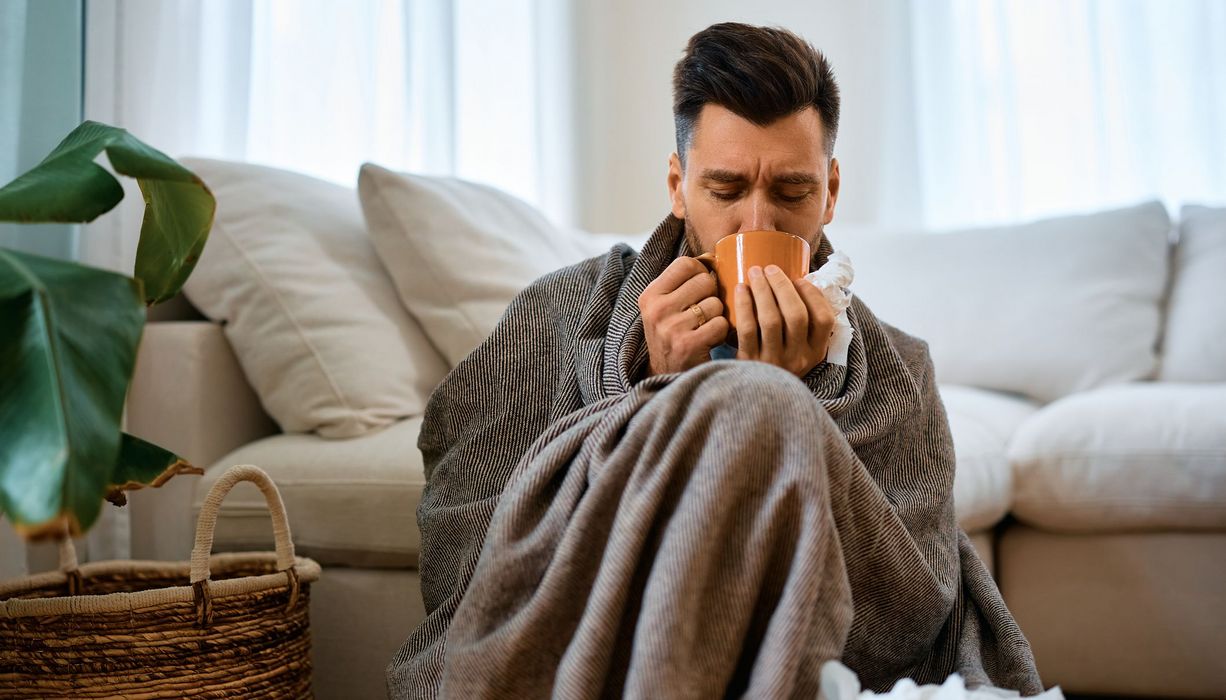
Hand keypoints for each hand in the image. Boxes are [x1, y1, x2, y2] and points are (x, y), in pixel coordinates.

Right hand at [639, 257, 730, 375]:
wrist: (665, 377)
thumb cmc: (671, 335)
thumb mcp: (663, 307)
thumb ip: (679, 284)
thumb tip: (712, 257)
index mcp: (649, 295)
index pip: (685, 264)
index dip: (700, 272)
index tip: (699, 287)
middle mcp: (657, 310)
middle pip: (705, 281)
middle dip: (711, 295)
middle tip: (703, 312)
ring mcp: (671, 328)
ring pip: (716, 304)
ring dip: (717, 317)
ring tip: (704, 328)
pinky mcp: (688, 345)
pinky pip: (721, 324)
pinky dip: (721, 333)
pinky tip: (709, 340)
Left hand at [734, 264, 833, 376]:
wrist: (754, 398)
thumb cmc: (776, 362)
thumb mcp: (799, 350)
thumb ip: (804, 326)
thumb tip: (798, 282)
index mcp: (815, 353)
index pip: (824, 320)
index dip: (813, 295)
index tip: (800, 279)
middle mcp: (798, 359)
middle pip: (796, 315)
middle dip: (782, 286)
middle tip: (770, 268)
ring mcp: (774, 362)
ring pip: (771, 320)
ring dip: (763, 291)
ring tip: (755, 273)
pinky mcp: (749, 362)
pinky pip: (747, 329)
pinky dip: (744, 305)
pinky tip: (740, 289)